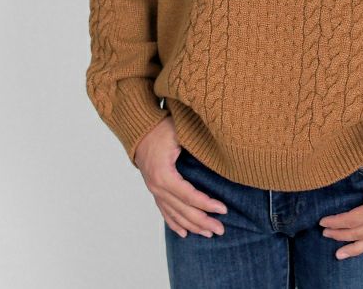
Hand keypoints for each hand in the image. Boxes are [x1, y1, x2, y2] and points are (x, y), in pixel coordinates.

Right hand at [133, 117, 227, 237]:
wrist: (140, 129)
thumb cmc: (161, 128)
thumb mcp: (179, 133)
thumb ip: (195, 144)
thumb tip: (216, 153)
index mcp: (163, 175)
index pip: (189, 196)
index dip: (206, 204)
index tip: (223, 209)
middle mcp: (157, 187)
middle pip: (183, 210)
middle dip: (203, 221)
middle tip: (220, 230)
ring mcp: (154, 190)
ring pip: (175, 214)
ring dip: (192, 226)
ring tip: (208, 233)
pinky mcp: (154, 190)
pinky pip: (164, 211)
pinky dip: (174, 223)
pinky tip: (184, 233)